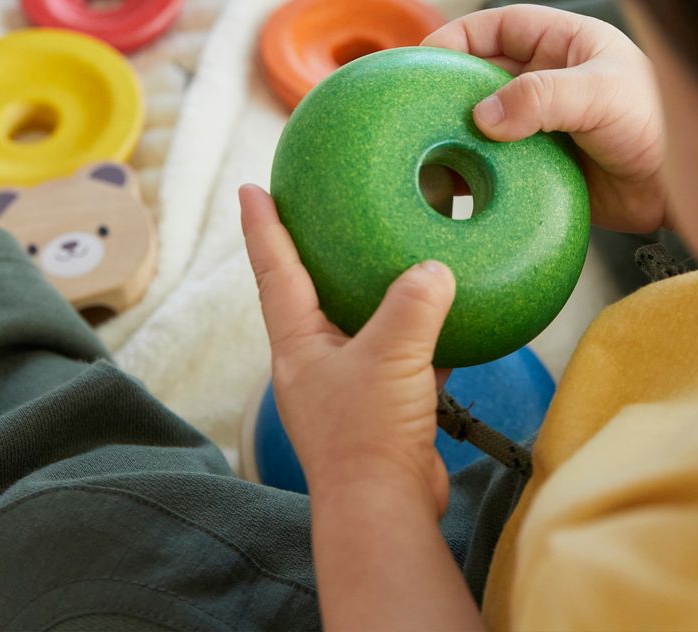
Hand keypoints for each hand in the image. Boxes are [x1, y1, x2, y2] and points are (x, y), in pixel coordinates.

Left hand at [239, 184, 454, 514]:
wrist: (384, 508)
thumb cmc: (368, 435)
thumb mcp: (391, 355)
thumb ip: (414, 305)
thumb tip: (435, 270)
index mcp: (298, 343)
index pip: (274, 269)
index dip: (261, 225)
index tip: (250, 188)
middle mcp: (314, 361)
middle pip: (306, 291)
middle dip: (310, 252)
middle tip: (317, 211)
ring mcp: (345, 384)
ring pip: (357, 323)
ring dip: (370, 292)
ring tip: (386, 256)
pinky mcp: (379, 405)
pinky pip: (399, 355)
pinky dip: (419, 334)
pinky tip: (447, 318)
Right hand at [423, 4, 667, 232]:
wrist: (686, 193)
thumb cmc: (659, 123)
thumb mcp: (601, 96)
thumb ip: (543, 98)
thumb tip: (483, 116)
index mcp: (560, 45)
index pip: (495, 29)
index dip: (456, 38)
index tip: (422, 58)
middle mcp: (545, 82)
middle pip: (479, 78)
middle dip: (446, 91)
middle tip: (413, 110)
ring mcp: (540, 126)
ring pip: (482, 124)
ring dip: (455, 136)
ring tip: (424, 152)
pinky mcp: (538, 169)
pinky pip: (495, 166)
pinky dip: (472, 174)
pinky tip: (451, 187)